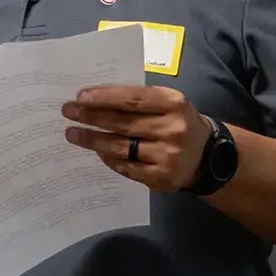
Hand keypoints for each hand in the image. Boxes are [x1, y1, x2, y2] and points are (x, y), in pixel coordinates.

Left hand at [62, 85, 209, 192]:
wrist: (206, 156)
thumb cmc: (178, 121)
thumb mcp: (168, 103)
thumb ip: (139, 99)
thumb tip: (96, 98)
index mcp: (174, 104)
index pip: (132, 99)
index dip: (104, 97)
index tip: (80, 97)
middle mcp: (172, 130)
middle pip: (122, 123)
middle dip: (91, 117)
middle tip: (68, 112)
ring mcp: (167, 156)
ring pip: (120, 147)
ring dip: (93, 140)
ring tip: (73, 134)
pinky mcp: (161, 178)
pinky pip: (126, 167)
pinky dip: (108, 158)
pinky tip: (96, 151)